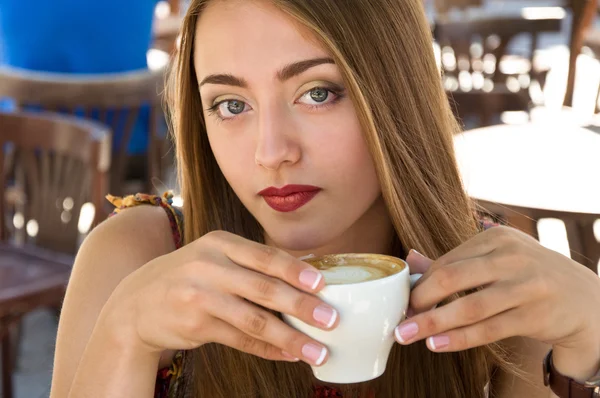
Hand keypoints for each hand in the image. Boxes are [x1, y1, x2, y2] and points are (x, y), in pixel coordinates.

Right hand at [100, 230, 337, 365]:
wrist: (135, 302)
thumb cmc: (188, 276)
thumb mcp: (214, 257)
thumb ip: (251, 263)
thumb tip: (306, 272)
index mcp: (220, 243)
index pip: (265, 256)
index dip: (296, 270)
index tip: (323, 284)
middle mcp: (209, 266)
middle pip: (264, 288)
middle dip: (301, 305)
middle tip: (331, 319)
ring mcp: (200, 297)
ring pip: (254, 320)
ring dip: (290, 337)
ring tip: (317, 350)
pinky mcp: (196, 325)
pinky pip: (240, 340)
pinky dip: (268, 349)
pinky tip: (289, 354)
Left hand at [394, 226, 599, 359]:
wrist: (585, 300)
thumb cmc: (528, 277)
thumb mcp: (496, 259)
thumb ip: (454, 261)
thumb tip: (408, 259)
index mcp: (496, 237)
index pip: (446, 261)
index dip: (419, 284)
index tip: (402, 301)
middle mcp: (511, 257)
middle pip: (452, 278)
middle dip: (419, 300)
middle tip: (398, 319)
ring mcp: (525, 285)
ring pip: (468, 307)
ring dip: (432, 323)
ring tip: (407, 335)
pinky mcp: (535, 314)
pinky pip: (488, 329)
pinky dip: (459, 338)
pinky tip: (436, 345)